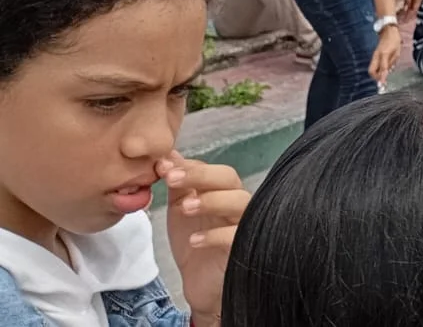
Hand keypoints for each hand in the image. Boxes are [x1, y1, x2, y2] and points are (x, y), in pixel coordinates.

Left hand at [161, 153, 248, 326]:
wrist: (201, 282)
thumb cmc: (195, 241)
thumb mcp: (181, 209)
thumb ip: (178, 184)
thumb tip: (168, 155)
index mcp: (221, 192)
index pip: (212, 169)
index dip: (190, 166)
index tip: (163, 167)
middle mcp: (236, 203)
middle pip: (229, 178)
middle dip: (201, 175)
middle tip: (172, 179)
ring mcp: (243, 224)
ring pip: (239, 201)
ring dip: (211, 200)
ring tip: (185, 207)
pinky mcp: (243, 247)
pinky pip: (236, 235)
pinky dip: (215, 235)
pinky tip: (194, 240)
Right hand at [369, 23, 400, 83]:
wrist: (388, 31)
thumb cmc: (394, 41)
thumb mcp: (396, 52)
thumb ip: (391, 63)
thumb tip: (388, 73)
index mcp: (383, 54)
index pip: (382, 68)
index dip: (382, 77)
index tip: (382, 85)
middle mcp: (376, 56)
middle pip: (371, 71)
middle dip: (376, 77)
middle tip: (383, 79)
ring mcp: (374, 56)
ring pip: (371, 69)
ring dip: (377, 74)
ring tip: (385, 73)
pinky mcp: (374, 56)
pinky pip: (374, 65)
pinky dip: (377, 69)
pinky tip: (384, 68)